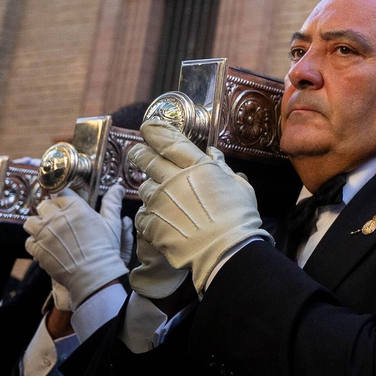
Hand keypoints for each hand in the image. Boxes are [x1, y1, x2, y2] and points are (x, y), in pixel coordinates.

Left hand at [23, 184, 130, 305]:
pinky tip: (46, 247)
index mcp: (76, 208)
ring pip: (30, 221)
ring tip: (47, 232)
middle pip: (44, 205)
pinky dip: (35, 243)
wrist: (94, 275)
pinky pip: (29, 241)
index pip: (62, 194)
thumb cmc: (105, 248)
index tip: (67, 205)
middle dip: (49, 210)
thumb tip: (119, 187)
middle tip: (57, 219)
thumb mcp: (112, 223)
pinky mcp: (37, 249)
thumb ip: (112, 203)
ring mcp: (44, 234)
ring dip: (37, 225)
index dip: (64, 199)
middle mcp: (57, 218)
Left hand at [130, 119, 271, 292]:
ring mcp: (160, 201)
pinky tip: (158, 217)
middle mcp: (174, 179)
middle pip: (148, 160)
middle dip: (141, 153)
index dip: (157, 131)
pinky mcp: (151, 223)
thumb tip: (213, 153)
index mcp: (197, 167)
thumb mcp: (239, 186)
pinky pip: (143, 213)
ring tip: (157, 193)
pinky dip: (149, 213)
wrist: (224, 250)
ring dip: (148, 186)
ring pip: (144, 186)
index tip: (148, 125)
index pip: (171, 142)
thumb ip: (222, 168)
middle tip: (137, 151)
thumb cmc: (238, 216)